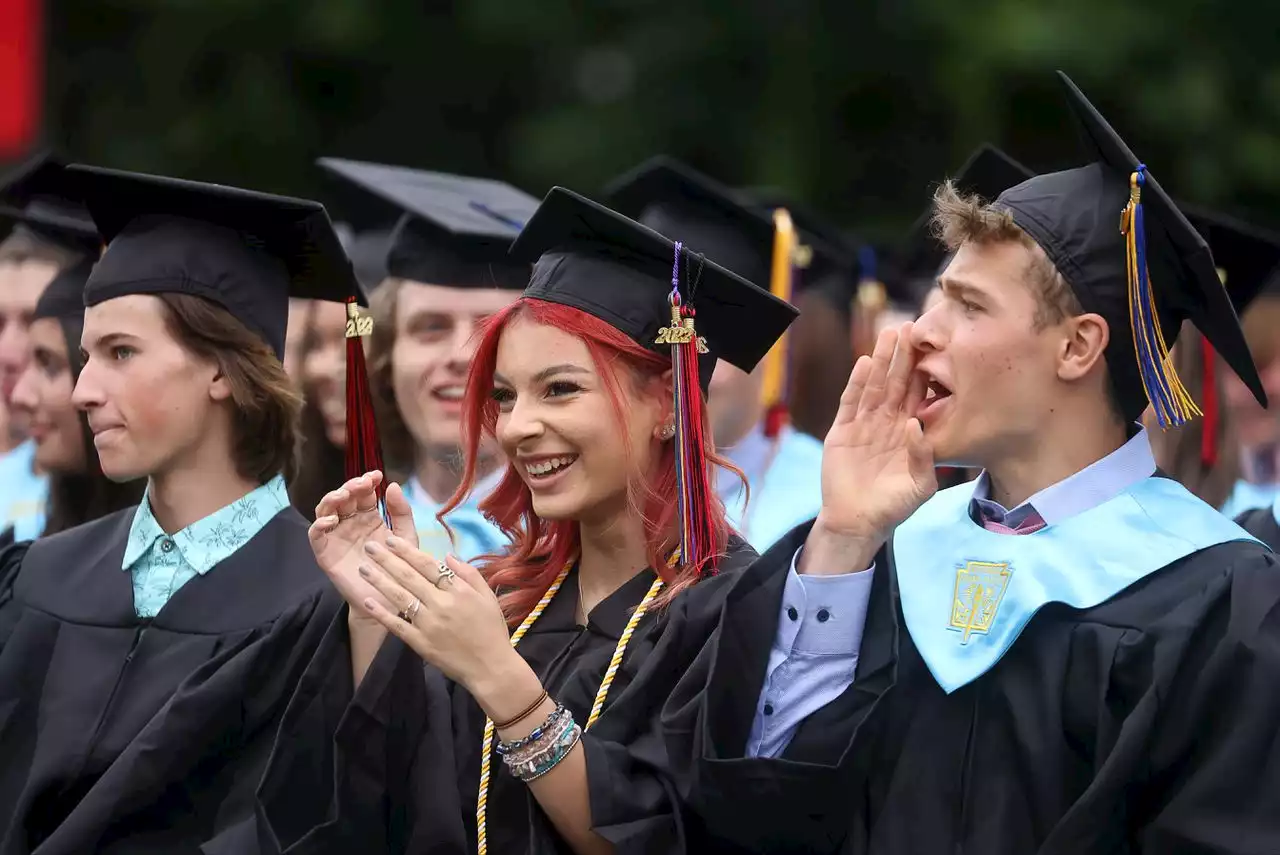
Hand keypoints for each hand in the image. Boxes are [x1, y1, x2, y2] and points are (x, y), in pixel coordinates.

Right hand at [308, 471, 418, 617]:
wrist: (391, 600)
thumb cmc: (399, 567)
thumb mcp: (405, 536)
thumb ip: (401, 512)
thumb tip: (393, 485)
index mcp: (368, 517)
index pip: (363, 493)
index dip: (366, 482)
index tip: (377, 475)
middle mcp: (350, 524)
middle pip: (342, 498)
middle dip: (350, 487)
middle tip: (362, 484)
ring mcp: (336, 537)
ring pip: (325, 511)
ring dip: (331, 499)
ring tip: (344, 495)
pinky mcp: (325, 554)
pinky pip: (315, 536)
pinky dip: (319, 525)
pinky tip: (331, 520)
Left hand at [356, 539, 526, 697]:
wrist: (490, 667)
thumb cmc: (491, 629)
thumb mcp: (488, 596)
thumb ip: (469, 574)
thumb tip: (447, 555)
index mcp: (458, 591)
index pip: (428, 565)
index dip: (407, 551)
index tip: (391, 540)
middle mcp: (441, 604)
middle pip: (409, 577)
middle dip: (387, 560)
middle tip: (369, 546)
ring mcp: (428, 624)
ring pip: (400, 598)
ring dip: (379, 581)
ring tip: (363, 568)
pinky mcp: (420, 643)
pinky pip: (397, 626)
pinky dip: (382, 614)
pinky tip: (368, 602)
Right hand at [807, 324, 935, 571]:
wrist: (857, 522)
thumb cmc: (893, 507)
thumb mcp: (920, 487)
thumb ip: (923, 458)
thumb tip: (916, 424)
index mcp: (909, 432)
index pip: (919, 396)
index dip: (925, 371)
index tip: (934, 347)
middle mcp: (888, 423)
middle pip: (897, 383)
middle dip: (903, 356)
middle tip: (910, 326)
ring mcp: (864, 425)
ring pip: (875, 386)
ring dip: (881, 361)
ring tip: (888, 335)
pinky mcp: (842, 431)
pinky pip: (851, 403)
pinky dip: (857, 384)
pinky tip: (864, 364)